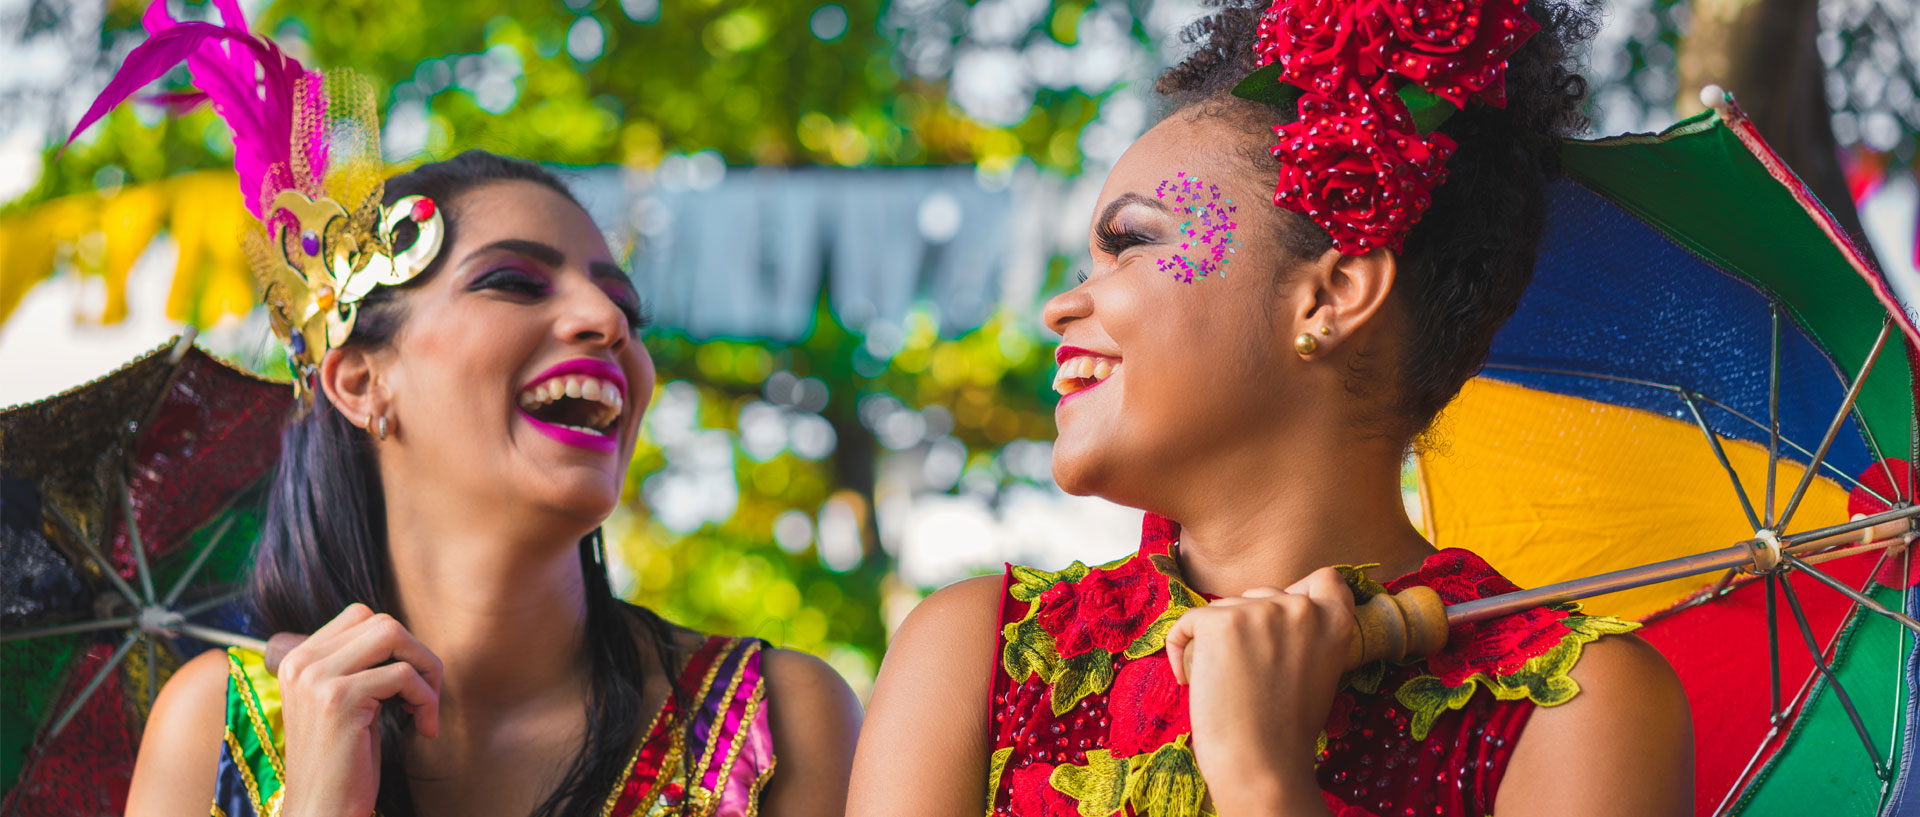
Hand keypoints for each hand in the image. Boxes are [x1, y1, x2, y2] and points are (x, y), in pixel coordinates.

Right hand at [273, 603, 442, 816]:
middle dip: (418, 653)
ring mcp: (317, 678)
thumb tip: (402, 638)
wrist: (322, 811)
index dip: (397, 644)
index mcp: (298, 660)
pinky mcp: (338, 699)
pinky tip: (423, 728)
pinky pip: (403, 675)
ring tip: (425, 708)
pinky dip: (426, 699)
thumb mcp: (346, 705)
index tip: (408, 681)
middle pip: (381, 622)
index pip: (361, 616)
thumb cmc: (343, 763)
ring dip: (425, 669)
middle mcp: (301, 662)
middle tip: (426, 695)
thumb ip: (359, 667)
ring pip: (393, 635)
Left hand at [1163, 568, 1354, 816]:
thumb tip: (1271, 613)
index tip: (1281, 623)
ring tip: (1225, 683)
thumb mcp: (1318, 671)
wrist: (1261, 763)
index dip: (1301, 594)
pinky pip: (1186, 623)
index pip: (1325, 579)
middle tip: (1247, 674)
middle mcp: (1300, 609)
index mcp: (1335, 622)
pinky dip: (1180, 648)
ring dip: (1216, 639)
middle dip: (1248, 626)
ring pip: (1225, 608)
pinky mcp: (1219, 623)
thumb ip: (1306, 636)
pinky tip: (1187, 679)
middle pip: (1264, 595)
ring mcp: (1259, 612)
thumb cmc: (1285, 729)